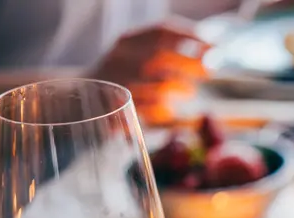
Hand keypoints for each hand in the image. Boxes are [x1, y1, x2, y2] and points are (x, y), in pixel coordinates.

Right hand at [91, 22, 209, 121]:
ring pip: (154, 84)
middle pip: (159, 56)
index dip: (190, 37)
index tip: (214, 46)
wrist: (79, 99)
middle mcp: (120, 58)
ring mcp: (116, 82)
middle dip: (189, 63)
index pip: (160, 31)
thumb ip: (166, 53)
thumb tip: (210, 53)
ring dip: (178, 87)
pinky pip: (147, 109)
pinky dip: (162, 109)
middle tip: (209, 70)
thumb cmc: (121, 77)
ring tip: (189, 91)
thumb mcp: (136, 56)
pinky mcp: (116, 107)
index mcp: (127, 41)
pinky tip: (169, 110)